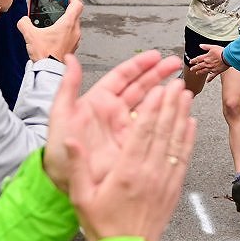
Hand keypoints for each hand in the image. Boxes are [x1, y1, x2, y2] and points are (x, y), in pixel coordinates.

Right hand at [17, 0, 82, 60]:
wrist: (49, 71)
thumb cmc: (44, 54)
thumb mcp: (29, 35)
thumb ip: (24, 23)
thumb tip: (23, 20)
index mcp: (68, 23)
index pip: (78, 4)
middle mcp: (75, 31)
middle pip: (75, 15)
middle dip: (65, 11)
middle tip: (56, 9)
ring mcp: (76, 40)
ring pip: (73, 26)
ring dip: (64, 23)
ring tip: (52, 24)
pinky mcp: (73, 47)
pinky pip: (71, 36)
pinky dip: (64, 33)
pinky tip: (53, 36)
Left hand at [43, 50, 184, 193]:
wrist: (66, 183)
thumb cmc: (60, 151)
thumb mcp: (61, 115)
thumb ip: (67, 86)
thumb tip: (70, 58)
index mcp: (99, 100)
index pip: (123, 77)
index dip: (139, 65)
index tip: (155, 57)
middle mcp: (115, 112)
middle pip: (140, 87)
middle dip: (158, 74)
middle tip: (174, 64)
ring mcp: (126, 128)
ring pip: (149, 105)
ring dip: (164, 93)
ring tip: (180, 84)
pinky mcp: (134, 144)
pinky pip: (151, 127)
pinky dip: (164, 117)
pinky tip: (175, 108)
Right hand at [61, 58, 194, 240]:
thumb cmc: (103, 224)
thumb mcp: (81, 196)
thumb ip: (77, 166)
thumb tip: (70, 141)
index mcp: (126, 172)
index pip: (142, 133)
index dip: (152, 109)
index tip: (158, 90)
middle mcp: (149, 172)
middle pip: (162, 131)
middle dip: (170, 104)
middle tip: (176, 83)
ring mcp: (164, 179)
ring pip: (176, 141)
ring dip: (182, 115)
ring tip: (186, 95)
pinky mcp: (174, 187)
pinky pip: (183, 157)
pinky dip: (188, 138)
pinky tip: (191, 124)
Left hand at [189, 44, 228, 81]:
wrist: (228, 57)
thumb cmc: (221, 52)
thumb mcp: (212, 47)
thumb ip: (206, 46)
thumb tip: (200, 45)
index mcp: (206, 57)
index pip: (198, 59)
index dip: (193, 60)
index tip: (191, 62)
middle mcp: (208, 63)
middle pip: (199, 66)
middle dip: (195, 67)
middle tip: (191, 69)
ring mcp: (212, 68)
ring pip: (204, 71)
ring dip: (200, 72)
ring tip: (197, 73)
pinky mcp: (217, 71)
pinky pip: (212, 76)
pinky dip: (209, 79)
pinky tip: (207, 81)